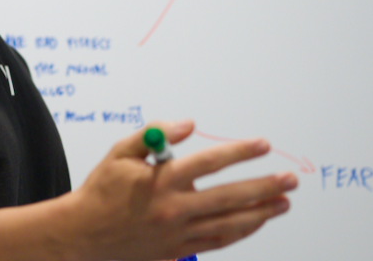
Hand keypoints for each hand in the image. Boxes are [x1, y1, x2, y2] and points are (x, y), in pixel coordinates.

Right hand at [64, 119, 296, 260]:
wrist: (82, 235)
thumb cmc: (101, 191)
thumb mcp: (119, 153)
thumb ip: (154, 134)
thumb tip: (188, 125)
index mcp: (160, 180)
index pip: (210, 162)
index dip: (240, 152)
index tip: (262, 145)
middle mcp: (173, 208)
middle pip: (229, 196)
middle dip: (264, 186)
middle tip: (290, 179)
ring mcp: (177, 234)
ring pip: (229, 224)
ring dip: (260, 212)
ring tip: (283, 203)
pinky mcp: (176, 251)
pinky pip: (217, 241)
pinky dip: (240, 232)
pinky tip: (255, 222)